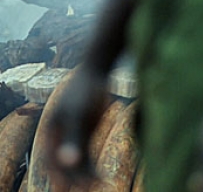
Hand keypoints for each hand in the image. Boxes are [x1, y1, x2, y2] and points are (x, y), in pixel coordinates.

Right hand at [46, 65, 109, 185]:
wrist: (98, 73)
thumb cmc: (85, 91)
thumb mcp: (78, 115)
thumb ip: (74, 139)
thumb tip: (68, 163)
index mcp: (51, 133)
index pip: (52, 161)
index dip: (60, 176)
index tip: (68, 191)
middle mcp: (60, 137)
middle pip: (64, 164)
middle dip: (72, 180)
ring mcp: (74, 136)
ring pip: (77, 162)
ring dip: (84, 176)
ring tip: (98, 186)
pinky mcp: (87, 134)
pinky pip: (88, 155)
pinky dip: (92, 167)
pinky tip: (102, 177)